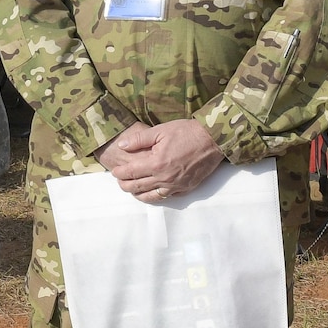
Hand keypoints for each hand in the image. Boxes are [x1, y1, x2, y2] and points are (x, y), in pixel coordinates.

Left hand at [103, 119, 224, 202]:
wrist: (213, 140)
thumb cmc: (187, 132)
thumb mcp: (161, 130)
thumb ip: (139, 139)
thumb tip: (121, 145)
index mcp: (156, 164)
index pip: (131, 173)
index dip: (120, 173)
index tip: (114, 172)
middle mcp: (164, 179)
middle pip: (138, 187)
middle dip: (125, 185)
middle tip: (120, 182)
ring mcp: (176, 186)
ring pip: (151, 196)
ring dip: (138, 194)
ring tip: (132, 190)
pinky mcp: (186, 188)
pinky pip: (166, 197)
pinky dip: (156, 196)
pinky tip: (151, 192)